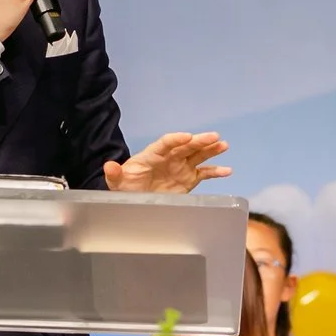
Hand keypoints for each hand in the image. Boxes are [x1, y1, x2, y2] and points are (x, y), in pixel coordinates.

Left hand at [103, 132, 232, 193]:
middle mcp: (169, 158)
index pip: (165, 143)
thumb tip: (108, 166)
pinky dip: (215, 171)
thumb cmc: (125, 188)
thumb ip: (114, 174)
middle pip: (185, 146)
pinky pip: (204, 173)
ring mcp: (180, 167)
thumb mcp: (117, 183)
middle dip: (199, 141)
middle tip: (214, 136)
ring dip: (210, 150)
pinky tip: (227, 171)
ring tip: (223, 145)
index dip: (176, 139)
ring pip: (197, 155)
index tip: (187, 137)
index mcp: (151, 155)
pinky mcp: (188, 179)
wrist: (134, 198)